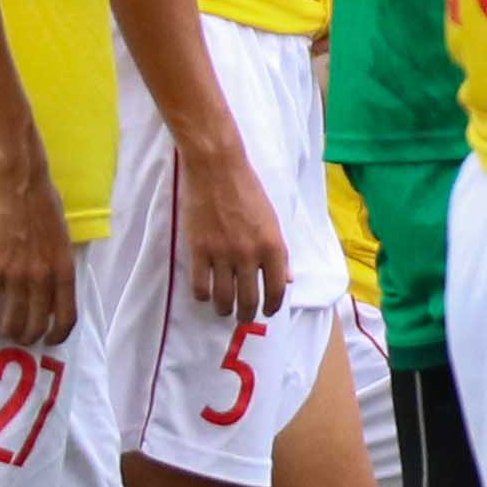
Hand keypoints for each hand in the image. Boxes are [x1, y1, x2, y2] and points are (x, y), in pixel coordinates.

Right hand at [0, 150, 78, 351]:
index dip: (58, 335)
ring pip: (11, 318)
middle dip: (28, 336)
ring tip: (2, 329)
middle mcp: (42, 276)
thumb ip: (58, 268)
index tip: (49, 340)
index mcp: (64, 269)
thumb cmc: (44, 208)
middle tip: (21, 337)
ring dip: (6, 329)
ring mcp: (16, 273)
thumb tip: (52, 294)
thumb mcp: (63, 241)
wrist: (19, 185)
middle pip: (36, 323)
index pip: (66, 316)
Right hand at [177, 127, 290, 322]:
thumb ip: (280, 253)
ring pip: (223, 298)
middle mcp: (249, 255)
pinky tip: (205, 294)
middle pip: (249, 299)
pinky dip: (203, 295)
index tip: (267, 312)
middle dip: (247, 314)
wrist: (217, 170)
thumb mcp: (273, 221)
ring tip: (224, 309)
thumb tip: (287, 280)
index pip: (277, 290)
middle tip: (243, 316)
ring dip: (224, 309)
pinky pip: (200, 286)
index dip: (272, 306)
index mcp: (273, 246)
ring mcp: (222, 254)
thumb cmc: (248, 191)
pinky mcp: (198, 250)